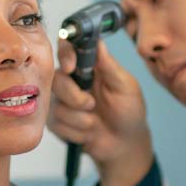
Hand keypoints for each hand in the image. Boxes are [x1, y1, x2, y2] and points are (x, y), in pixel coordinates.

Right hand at [47, 39, 153, 185]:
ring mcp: (62, 101)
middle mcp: (72, 80)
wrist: (124, 144)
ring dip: (79, 119)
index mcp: (89, 66)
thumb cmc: (129, 112)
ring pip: (56, 105)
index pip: (67, 49)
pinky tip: (88, 133)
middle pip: (57, 79)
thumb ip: (109, 66)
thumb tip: (98, 41)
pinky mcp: (57, 121)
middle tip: (92, 105)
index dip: (65, 55)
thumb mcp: (125, 87)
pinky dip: (75, 132)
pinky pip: (56, 124)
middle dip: (74, 97)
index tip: (71, 68)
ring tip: (94, 123)